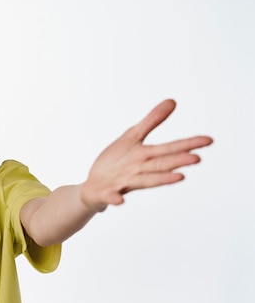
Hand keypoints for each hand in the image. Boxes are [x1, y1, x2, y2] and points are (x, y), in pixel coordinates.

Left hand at [80, 99, 212, 211]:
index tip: (209, 140)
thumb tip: (172, 101)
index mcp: (146, 157)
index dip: (188, 144)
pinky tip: (120, 201)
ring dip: (160, 179)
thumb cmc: (116, 162)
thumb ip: (151, 121)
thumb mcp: (132, 137)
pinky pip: (111, 196)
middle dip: (177, 161)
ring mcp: (123, 183)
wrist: (94, 186)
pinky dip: (115, 199)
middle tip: (197, 158)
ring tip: (179, 177)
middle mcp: (139, 171)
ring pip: (144, 181)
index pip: (169, 149)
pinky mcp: (107, 193)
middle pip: (160, 164)